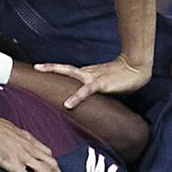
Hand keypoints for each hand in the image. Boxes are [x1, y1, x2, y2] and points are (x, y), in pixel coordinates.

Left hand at [33, 54, 149, 108]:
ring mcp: (92, 77)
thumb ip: (94, 89)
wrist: (136, 68)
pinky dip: (77, 97)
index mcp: (87, 73)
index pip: (68, 70)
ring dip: (56, 72)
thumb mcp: (104, 82)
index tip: (41, 69)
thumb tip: (87, 99)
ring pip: (70, 73)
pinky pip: (86, 90)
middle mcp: (86, 73)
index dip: (55, 70)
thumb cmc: (122, 76)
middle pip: (64, 69)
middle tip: (35, 67)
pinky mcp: (100, 83)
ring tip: (41, 72)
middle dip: (50, 68)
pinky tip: (68, 104)